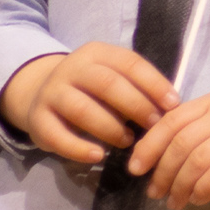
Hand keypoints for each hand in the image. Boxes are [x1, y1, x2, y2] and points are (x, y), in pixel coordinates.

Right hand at [0, 42, 179, 164]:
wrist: (40, 92)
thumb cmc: (91, 88)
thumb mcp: (113, 76)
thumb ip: (136, 86)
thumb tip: (170, 108)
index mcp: (97, 53)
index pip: (130, 63)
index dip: (154, 84)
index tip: (173, 104)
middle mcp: (72, 69)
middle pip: (107, 84)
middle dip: (136, 105)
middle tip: (154, 125)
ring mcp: (52, 93)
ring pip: (82, 110)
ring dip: (110, 128)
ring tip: (128, 141)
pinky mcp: (37, 120)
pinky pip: (57, 136)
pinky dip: (79, 148)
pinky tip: (98, 156)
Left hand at [128, 90, 209, 209]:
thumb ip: (189, 134)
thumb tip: (145, 156)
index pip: (173, 120)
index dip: (150, 146)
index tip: (135, 169)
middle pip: (182, 142)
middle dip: (163, 171)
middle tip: (156, 194)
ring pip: (198, 160)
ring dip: (180, 186)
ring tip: (175, 202)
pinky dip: (202, 190)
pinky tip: (198, 199)